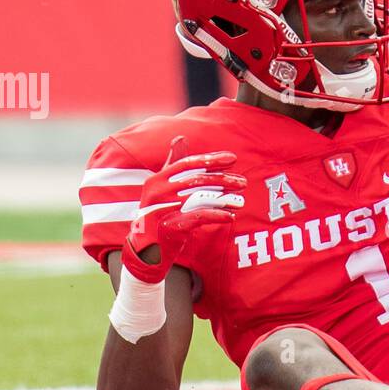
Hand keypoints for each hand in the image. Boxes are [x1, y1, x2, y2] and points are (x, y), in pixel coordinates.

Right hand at [121, 136, 245, 283]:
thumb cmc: (158, 216)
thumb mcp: (163, 189)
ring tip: (241, 201)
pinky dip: (216, 216)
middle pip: (196, 180)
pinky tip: (230, 217)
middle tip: (243, 182)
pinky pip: (198, 218)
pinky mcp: (170, 228)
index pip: (187, 164)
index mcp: (157, 180)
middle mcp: (158, 192)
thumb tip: (180, 137)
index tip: (233, 158)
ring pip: (200, 199)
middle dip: (223, 180)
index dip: (211, 160)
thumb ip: (173, 164)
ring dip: (225, 199)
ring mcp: (162, 210)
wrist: (145, 251)